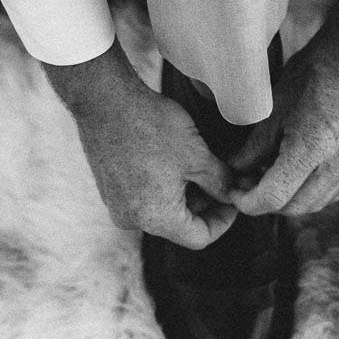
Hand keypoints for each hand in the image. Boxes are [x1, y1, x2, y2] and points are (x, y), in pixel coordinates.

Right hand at [43, 42, 239, 248]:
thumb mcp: (197, 155)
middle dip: (204, 204)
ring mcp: (117, 205)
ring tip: (198, 165)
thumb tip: (231, 194)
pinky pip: (142, 197)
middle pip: (179, 225)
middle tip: (221, 178)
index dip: (223, 221)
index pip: (199, 238)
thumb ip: (220, 182)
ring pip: (161, 210)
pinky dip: (162, 186)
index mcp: (156, 218)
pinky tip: (173, 160)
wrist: (105, 101)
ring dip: (184, 194)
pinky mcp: (109, 189)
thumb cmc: (151, 127)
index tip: (233, 200)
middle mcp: (133, 219)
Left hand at [232, 0, 338, 217]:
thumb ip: (255, 144)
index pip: (274, 196)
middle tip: (248, 183)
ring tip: (272, 178)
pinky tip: (299, 174)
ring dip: (291, 200)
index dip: (248, 201)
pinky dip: (313, 192)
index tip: (235, 191)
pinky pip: (335, 191)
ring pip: (317, 203)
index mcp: (313, 146)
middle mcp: (338, 161)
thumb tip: (236, 169)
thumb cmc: (315, 70)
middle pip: (295, 207)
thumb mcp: (276, 105)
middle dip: (267, 203)